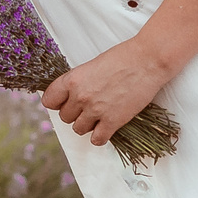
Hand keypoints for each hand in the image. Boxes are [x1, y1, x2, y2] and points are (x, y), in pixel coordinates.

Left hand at [42, 36, 172, 147]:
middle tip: (87, 107)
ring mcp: (96, 110)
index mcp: (72, 80)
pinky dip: (100, 136)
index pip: (49, 101)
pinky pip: (97, 139)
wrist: (147, 61)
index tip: (64, 102)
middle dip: (74, 113)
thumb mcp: (92, 65)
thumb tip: (72, 96)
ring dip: (87, 124)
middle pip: (65, 117)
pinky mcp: (113, 121)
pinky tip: (106, 127)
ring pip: (78, 129)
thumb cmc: (123, 58)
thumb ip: (79, 82)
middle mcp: (80, 96)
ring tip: (98, 116)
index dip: (57, 103)